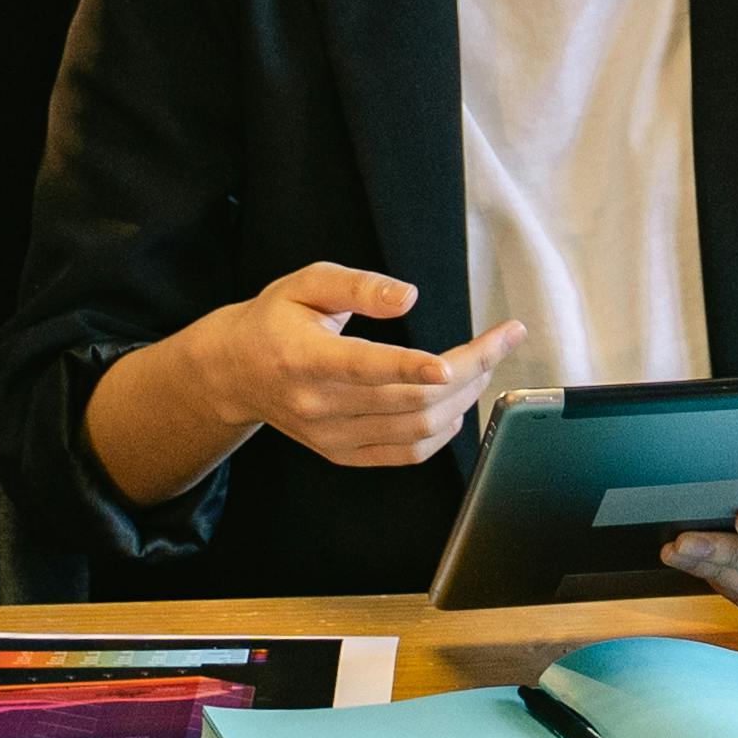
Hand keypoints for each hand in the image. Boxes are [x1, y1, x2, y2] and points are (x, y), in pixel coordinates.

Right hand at [177, 265, 525, 470]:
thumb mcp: (307, 283)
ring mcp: (331, 437)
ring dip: (464, 399)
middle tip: (502, 340)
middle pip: (408, 401)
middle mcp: (318, 406)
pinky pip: (406, 454)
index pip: (365, 368)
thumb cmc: (275, 319)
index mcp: (304, 359)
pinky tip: (458, 403)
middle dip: (468, 371)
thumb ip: (357, 285)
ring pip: (416, 431)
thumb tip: (409, 296)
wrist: (236, 372)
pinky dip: (442, 432)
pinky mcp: (342, 454)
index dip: (411, 368)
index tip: (452, 362)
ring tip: (486, 364)